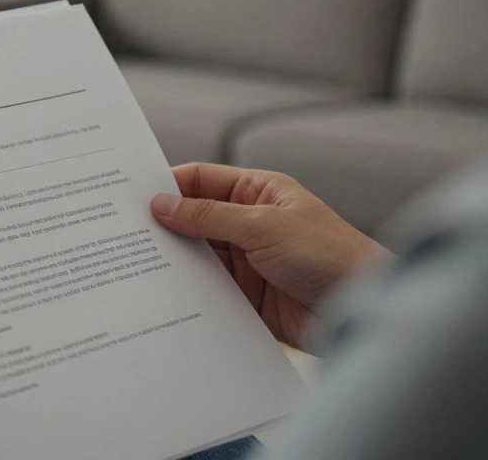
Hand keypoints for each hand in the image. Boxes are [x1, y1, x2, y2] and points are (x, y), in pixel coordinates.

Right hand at [150, 163, 390, 347]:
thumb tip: (162, 204)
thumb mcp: (264, 226)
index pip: (201, 179)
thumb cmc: (329, 254)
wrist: (363, 307)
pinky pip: (207, 287)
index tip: (132, 196)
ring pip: (197, 254)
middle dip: (164, 225)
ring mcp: (246, 259)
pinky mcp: (245, 294)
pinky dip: (187, 288)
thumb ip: (209, 216)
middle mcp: (248, 222)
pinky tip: (164, 292)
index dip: (168, 185)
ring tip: (136, 264)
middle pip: (193, 218)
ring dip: (174, 259)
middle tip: (124, 232)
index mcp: (257, 191)